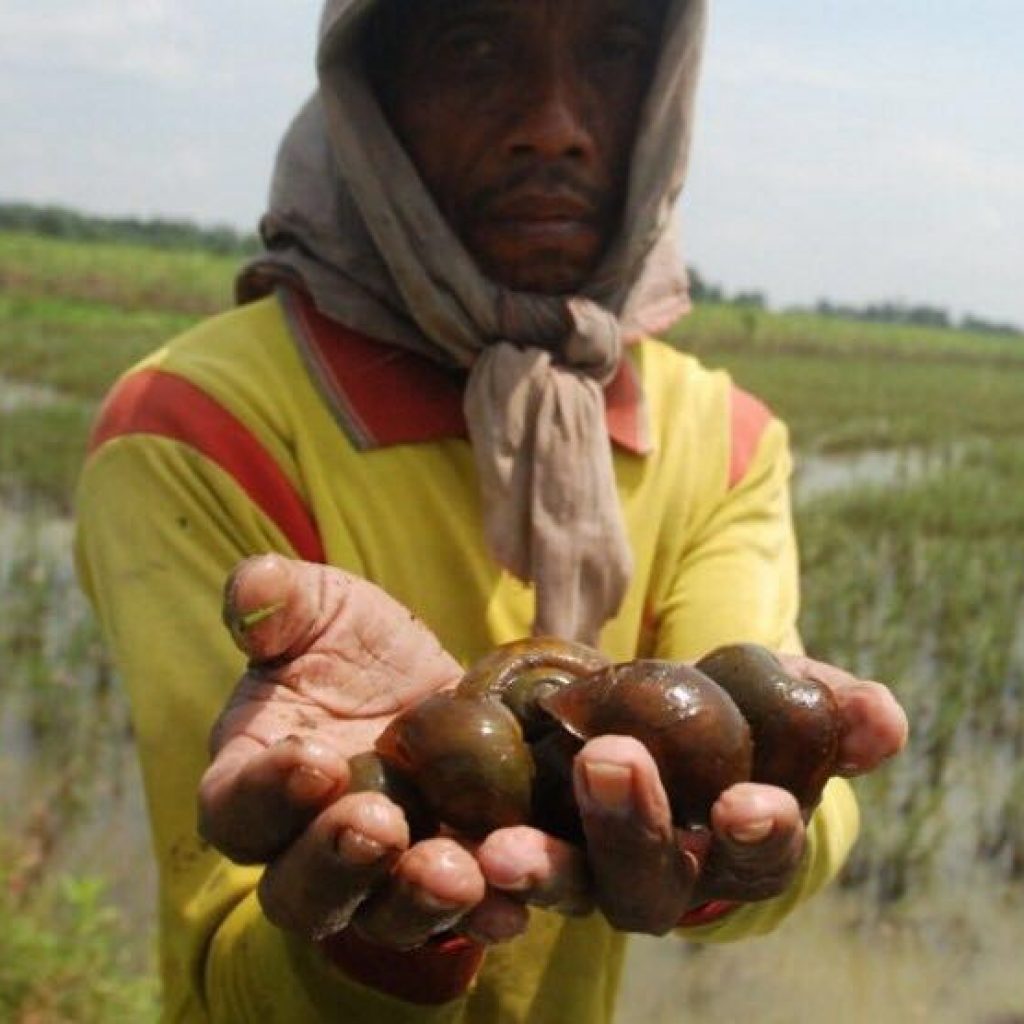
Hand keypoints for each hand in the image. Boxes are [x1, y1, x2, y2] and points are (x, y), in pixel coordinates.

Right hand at [197, 554, 527, 949]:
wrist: (432, 678)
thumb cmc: (355, 644)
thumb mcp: (322, 607)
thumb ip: (282, 601)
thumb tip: (251, 592)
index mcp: (258, 783)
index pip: (237, 808)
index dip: (267, 792)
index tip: (317, 757)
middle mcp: (308, 848)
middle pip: (300, 891)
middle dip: (336, 864)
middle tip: (379, 825)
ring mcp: (384, 875)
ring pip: (383, 915)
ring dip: (416, 900)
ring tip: (455, 869)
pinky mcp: (453, 877)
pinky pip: (464, 914)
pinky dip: (488, 909)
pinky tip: (515, 899)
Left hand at [473, 651, 907, 934]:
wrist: (634, 702)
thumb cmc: (719, 706)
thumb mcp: (770, 693)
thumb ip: (824, 708)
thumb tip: (882, 716)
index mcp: (726, 842)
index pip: (754, 857)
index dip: (760, 835)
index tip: (751, 800)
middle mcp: (654, 873)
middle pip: (648, 886)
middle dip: (635, 830)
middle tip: (612, 757)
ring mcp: (581, 864)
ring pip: (565, 888)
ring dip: (541, 869)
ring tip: (506, 846)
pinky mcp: (516, 839)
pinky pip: (493, 866)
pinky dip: (475, 865)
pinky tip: (449, 838)